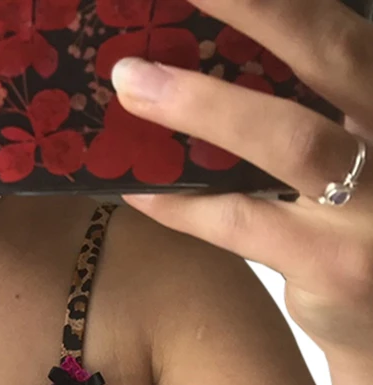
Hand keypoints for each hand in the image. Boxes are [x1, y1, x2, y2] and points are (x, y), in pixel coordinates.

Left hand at [110, 0, 372, 355]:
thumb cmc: (357, 224)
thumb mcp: (351, 151)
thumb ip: (310, 106)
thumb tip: (205, 59)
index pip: (345, 27)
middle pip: (333, 52)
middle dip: (256, 8)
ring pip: (289, 140)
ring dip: (202, 107)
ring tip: (130, 83)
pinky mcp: (338, 264)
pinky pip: (243, 223)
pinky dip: (183, 204)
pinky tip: (134, 189)